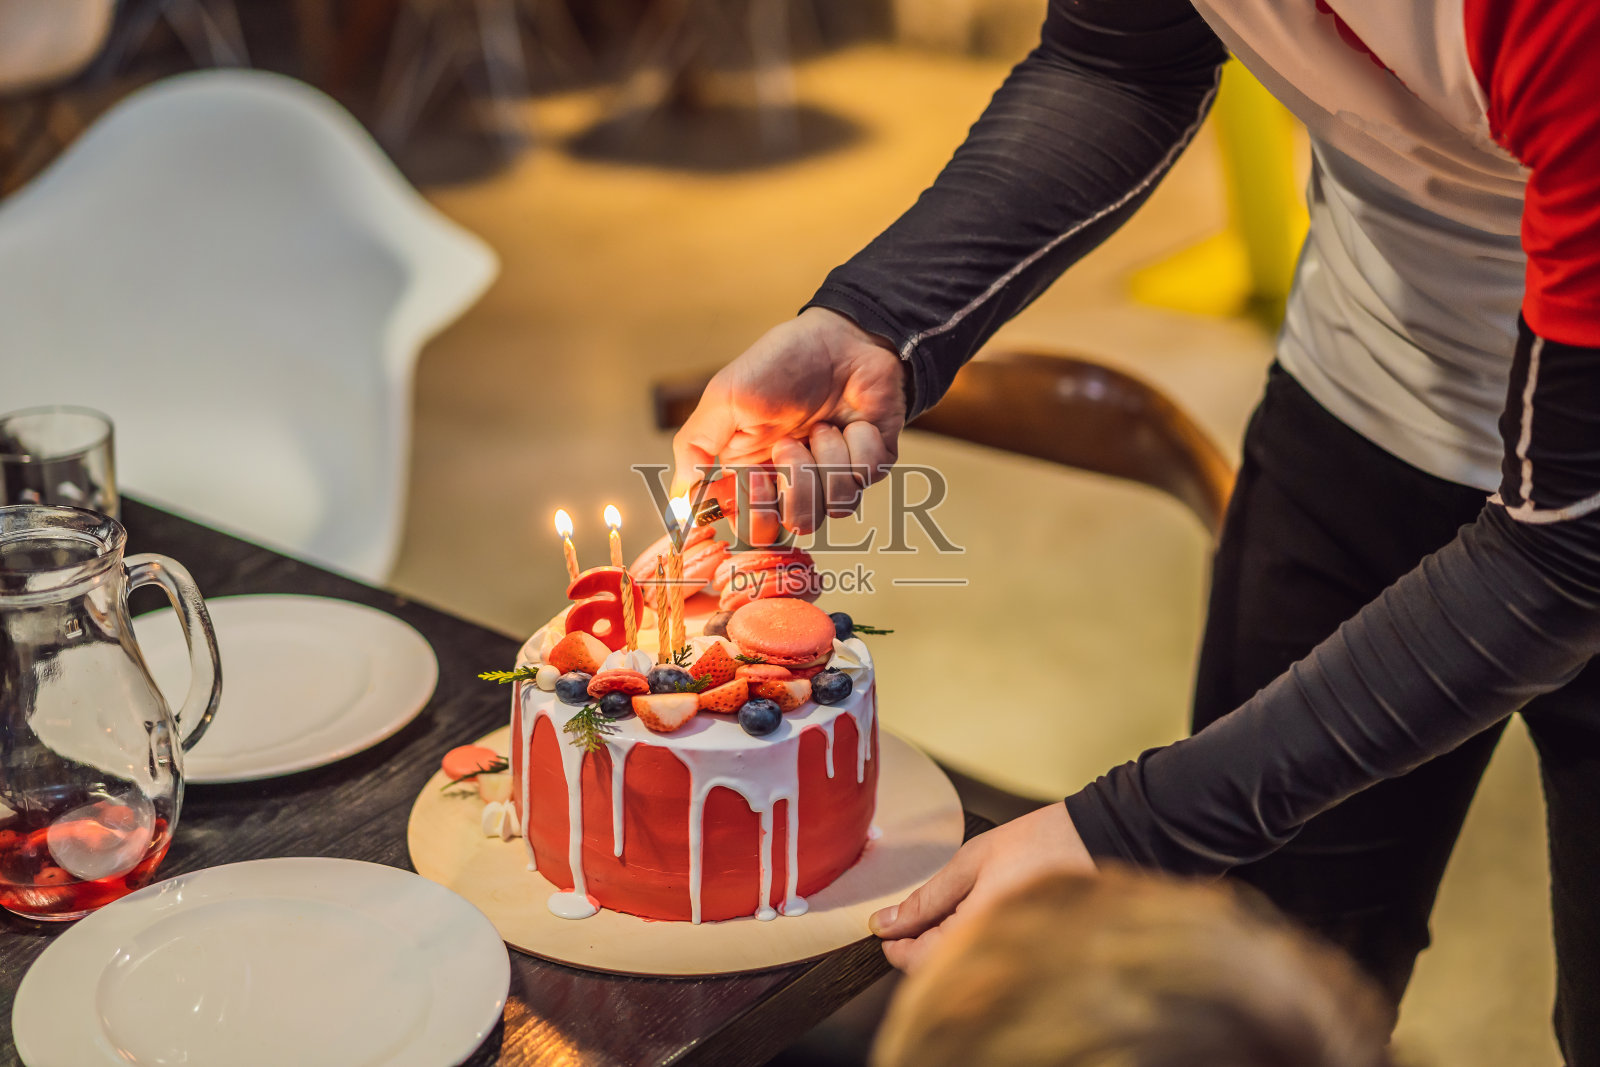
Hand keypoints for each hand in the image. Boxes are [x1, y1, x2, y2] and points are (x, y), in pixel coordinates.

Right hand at [672, 307, 906, 534]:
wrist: (841, 337)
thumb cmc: (780, 362)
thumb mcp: (725, 397)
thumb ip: (695, 447)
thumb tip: (678, 497)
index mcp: (754, 472)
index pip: (751, 527)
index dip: (755, 513)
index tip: (757, 478)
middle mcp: (793, 481)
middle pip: (796, 525)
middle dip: (795, 485)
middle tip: (789, 444)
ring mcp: (834, 475)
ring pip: (836, 508)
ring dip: (827, 458)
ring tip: (821, 425)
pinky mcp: (870, 464)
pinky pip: (866, 476)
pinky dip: (858, 444)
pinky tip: (852, 421)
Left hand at [870, 802, 1095, 971]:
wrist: (1097, 839)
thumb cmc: (1039, 843)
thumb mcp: (971, 862)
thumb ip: (926, 898)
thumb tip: (886, 923)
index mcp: (977, 933)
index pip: (918, 964)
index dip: (894, 946)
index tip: (884, 928)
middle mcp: (997, 957)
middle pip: (940, 970)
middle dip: (919, 944)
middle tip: (915, 913)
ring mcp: (1016, 959)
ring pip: (963, 966)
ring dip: (945, 943)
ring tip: (952, 905)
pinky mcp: (1031, 955)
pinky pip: (987, 958)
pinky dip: (971, 941)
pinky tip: (975, 912)